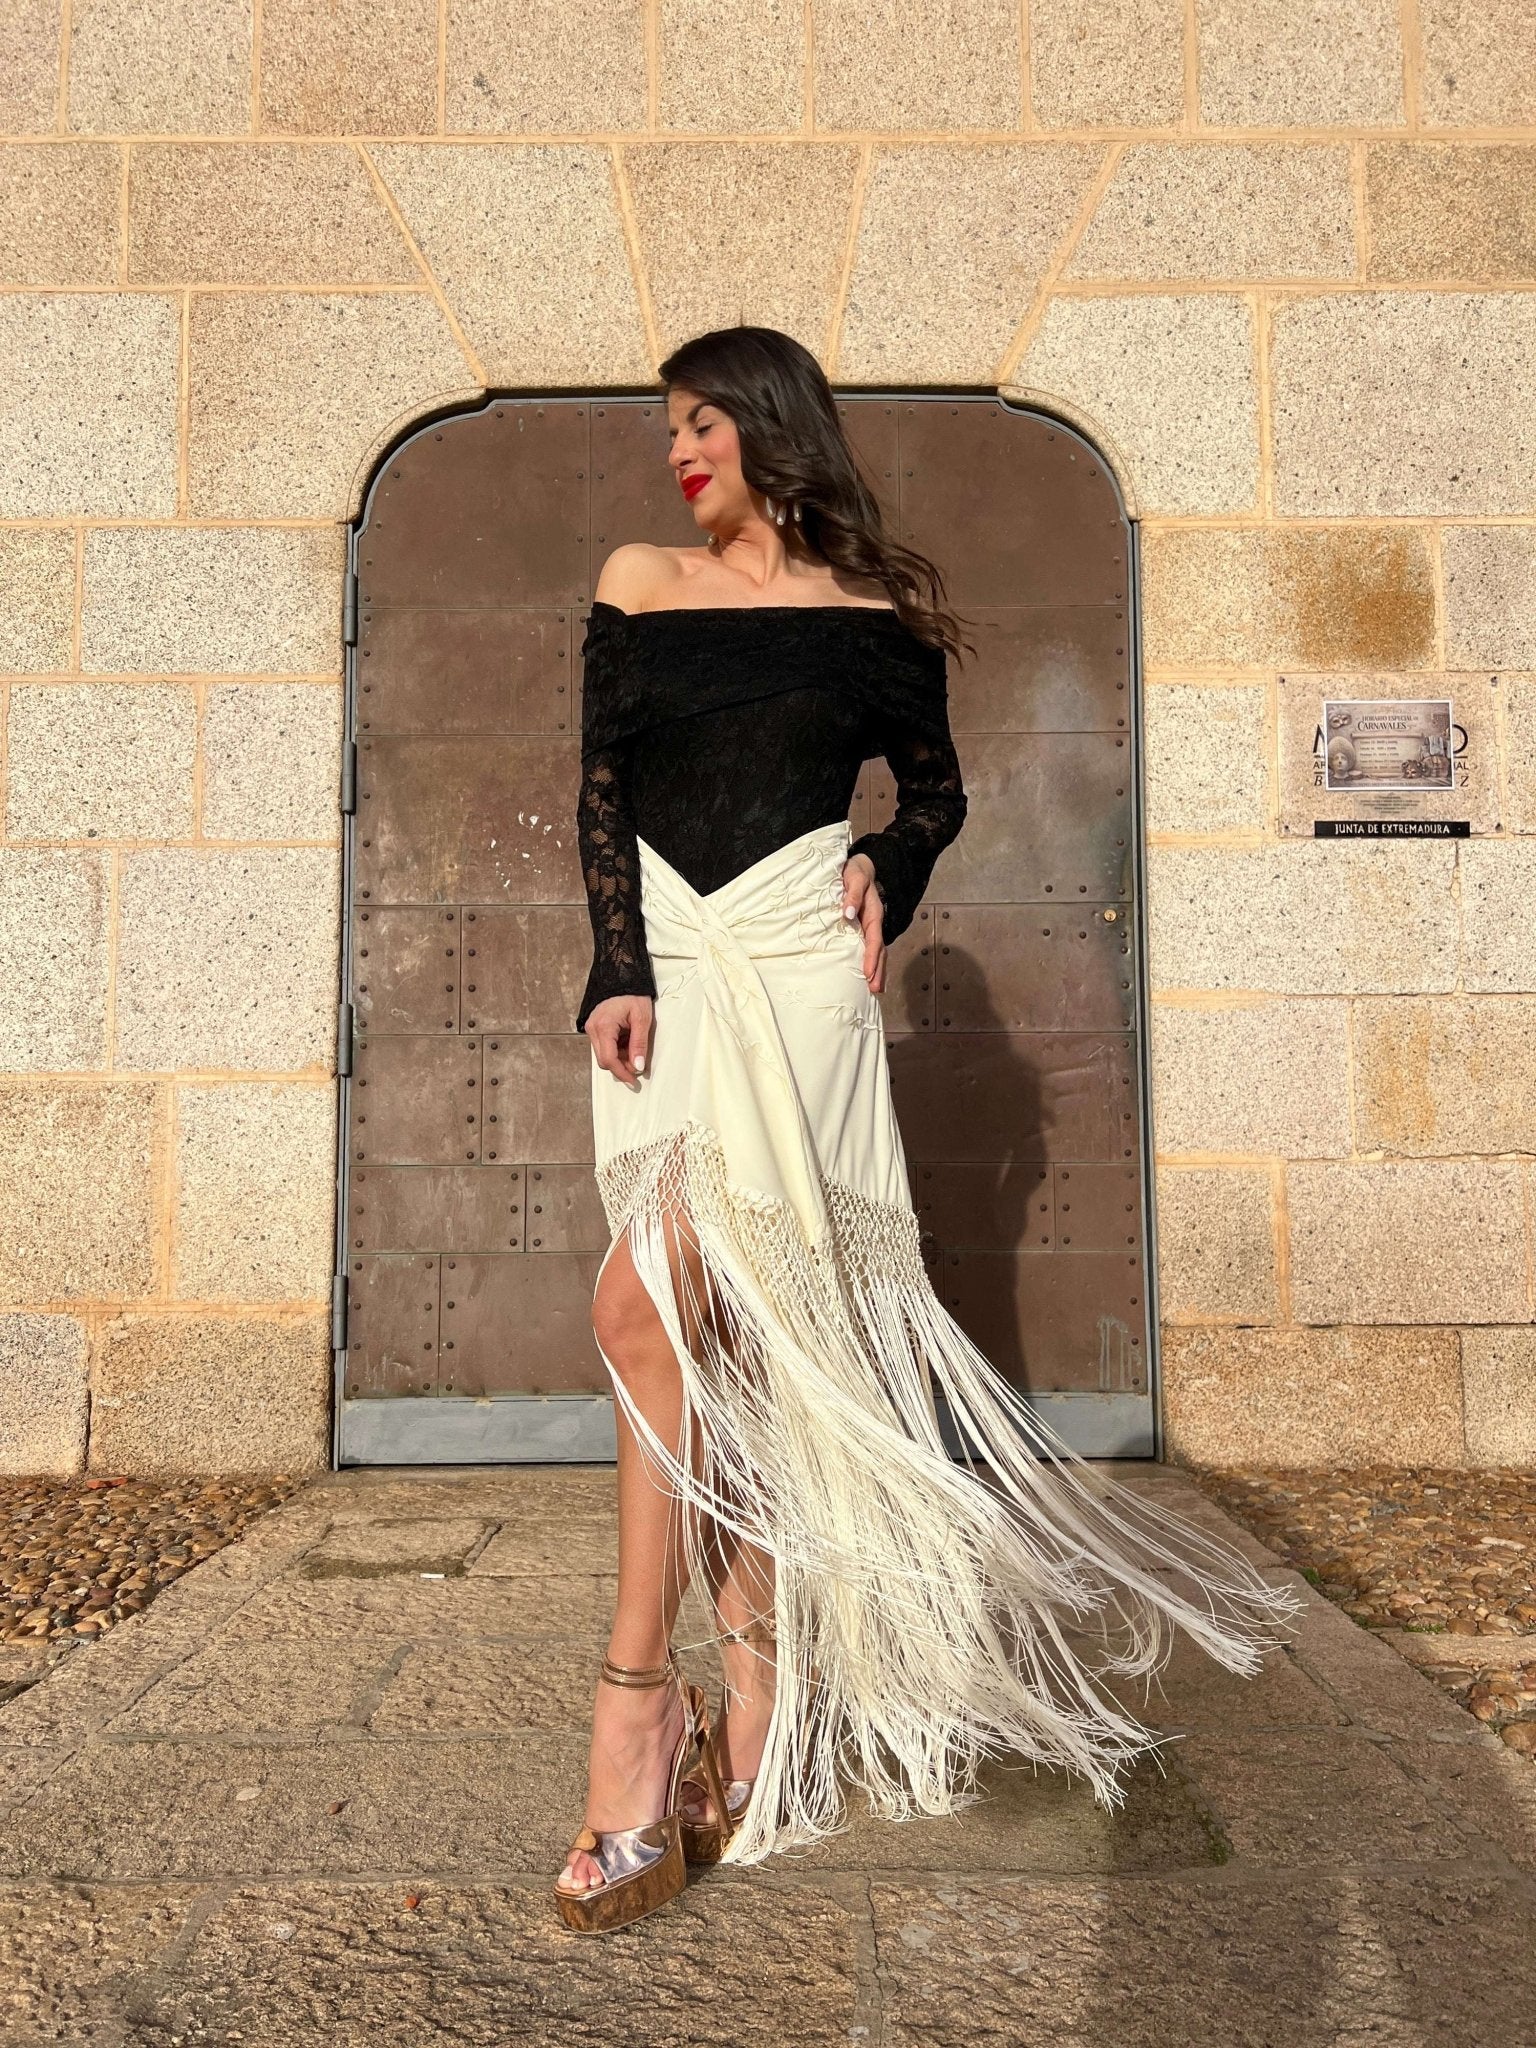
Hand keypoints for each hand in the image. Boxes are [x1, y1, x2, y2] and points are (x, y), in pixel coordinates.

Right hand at [585, 993, 652, 1084]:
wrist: (622, 976)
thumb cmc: (633, 994)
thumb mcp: (642, 1019)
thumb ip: (639, 1044)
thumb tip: (638, 1066)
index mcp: (603, 1027)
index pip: (609, 1060)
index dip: (622, 1073)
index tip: (634, 1081)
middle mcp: (593, 1029)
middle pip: (604, 1060)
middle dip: (621, 1067)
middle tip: (638, 1065)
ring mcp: (591, 1028)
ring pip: (603, 1054)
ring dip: (620, 1058)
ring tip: (635, 1048)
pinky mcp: (595, 1027)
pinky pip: (603, 1046)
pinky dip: (616, 1049)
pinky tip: (627, 1042)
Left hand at [840, 853, 886, 995]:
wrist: (860, 866)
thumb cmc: (855, 872)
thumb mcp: (855, 878)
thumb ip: (852, 895)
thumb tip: (848, 914)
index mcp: (873, 914)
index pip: (874, 939)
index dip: (871, 957)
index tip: (868, 974)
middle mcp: (874, 923)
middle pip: (879, 951)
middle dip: (878, 971)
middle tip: (875, 991)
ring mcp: (870, 927)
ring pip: (877, 952)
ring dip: (877, 971)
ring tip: (875, 991)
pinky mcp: (864, 929)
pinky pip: (870, 948)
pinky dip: (872, 963)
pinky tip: (868, 976)